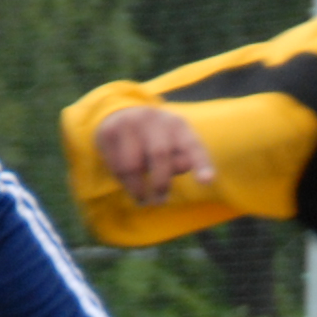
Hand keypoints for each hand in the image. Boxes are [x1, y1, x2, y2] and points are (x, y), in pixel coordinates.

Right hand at [94, 105, 213, 208]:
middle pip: (160, 155)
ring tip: (143, 199)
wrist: (121, 116)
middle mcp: (154, 118)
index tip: (207, 181)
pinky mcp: (109, 132)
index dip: (201, 163)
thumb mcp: (174, 147)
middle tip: (161, 201)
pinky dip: (124, 182)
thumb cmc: (156, 140)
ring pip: (133, 164)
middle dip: (160, 183)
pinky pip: (116, 166)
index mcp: (178, 125)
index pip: (193, 146)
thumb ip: (181, 160)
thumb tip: (185, 165)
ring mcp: (130, 123)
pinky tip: (129, 184)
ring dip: (138, 188)